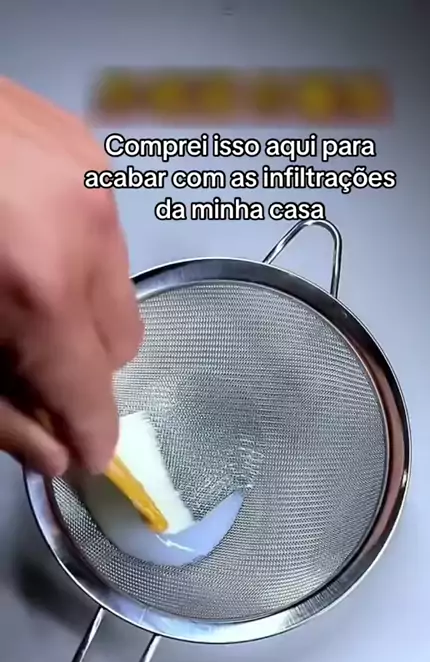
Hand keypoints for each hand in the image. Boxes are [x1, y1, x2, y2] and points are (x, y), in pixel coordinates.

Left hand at [0, 77, 142, 475]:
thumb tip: (53, 455)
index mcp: (40, 294)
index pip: (92, 394)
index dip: (90, 435)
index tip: (84, 454)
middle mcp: (85, 235)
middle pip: (121, 345)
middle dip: (80, 364)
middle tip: (28, 355)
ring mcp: (92, 184)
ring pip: (118, 286)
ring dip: (79, 304)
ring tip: (19, 280)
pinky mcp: (86, 149)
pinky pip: (104, 233)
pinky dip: (72, 249)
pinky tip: (21, 229)